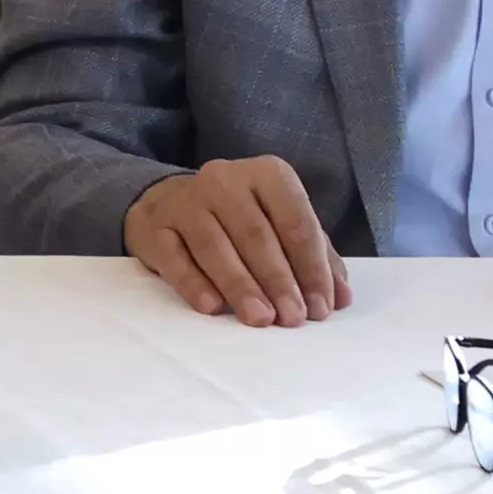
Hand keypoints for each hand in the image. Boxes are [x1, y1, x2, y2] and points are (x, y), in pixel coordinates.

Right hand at [121, 155, 349, 325]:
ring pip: (216, 246)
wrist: (170, 204)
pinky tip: (212, 306)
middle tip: (292, 318)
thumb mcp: (279, 225)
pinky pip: (175, 257)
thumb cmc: (238, 219)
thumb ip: (313, 256)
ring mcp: (185, 200)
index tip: (321, 306)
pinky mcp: (154, 225)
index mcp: (267, 175)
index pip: (296, 222)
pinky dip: (194, 283)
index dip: (312, 267)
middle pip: (257, 235)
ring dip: (241, 286)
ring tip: (260, 318)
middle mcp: (224, 179)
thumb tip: (338, 297)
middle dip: (278, 281)